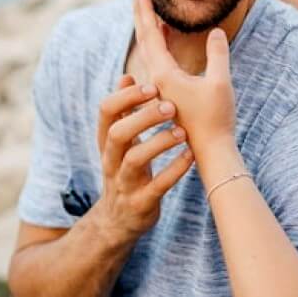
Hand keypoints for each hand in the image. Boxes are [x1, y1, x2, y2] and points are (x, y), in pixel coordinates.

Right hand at [92, 73, 193, 241]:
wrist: (117, 222)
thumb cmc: (124, 171)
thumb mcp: (119, 142)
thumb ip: (123, 111)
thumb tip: (127, 76)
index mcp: (106, 142)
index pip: (106, 111)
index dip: (127, 96)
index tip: (152, 85)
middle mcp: (111, 161)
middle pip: (117, 133)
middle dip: (143, 117)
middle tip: (170, 105)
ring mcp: (124, 184)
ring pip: (135, 159)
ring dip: (159, 142)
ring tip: (182, 131)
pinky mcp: (141, 203)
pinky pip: (157, 186)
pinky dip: (175, 169)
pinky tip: (191, 156)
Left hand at [132, 0, 237, 160]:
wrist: (211, 153)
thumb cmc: (216, 119)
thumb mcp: (220, 82)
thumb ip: (217, 54)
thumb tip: (216, 30)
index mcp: (164, 75)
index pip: (150, 37)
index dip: (145, 13)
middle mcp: (158, 81)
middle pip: (146, 42)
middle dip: (142, 17)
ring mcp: (164, 90)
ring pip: (153, 54)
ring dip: (152, 31)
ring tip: (152, 13)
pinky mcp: (171, 97)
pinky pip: (161, 63)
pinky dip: (162, 46)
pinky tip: (168, 41)